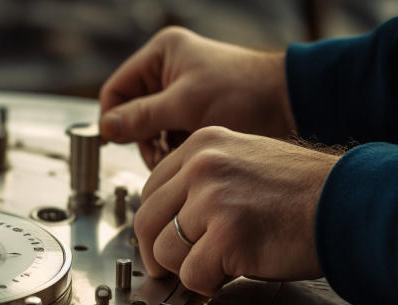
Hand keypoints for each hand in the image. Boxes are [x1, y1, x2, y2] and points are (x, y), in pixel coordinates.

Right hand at [99, 27, 295, 167]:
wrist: (290, 106)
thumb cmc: (245, 93)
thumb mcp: (185, 105)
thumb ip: (141, 117)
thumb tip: (106, 129)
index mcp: (161, 55)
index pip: (116, 91)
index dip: (115, 119)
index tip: (122, 142)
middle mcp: (167, 72)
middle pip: (130, 114)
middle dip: (142, 138)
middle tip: (159, 154)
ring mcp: (180, 95)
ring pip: (148, 130)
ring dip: (158, 148)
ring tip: (177, 156)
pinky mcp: (193, 115)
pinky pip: (167, 137)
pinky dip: (173, 151)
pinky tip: (188, 155)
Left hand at [134, 126, 337, 294]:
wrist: (351, 205)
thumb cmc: (305, 193)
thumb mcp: (245, 164)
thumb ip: (203, 182)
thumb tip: (168, 219)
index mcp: (203, 145)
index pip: (151, 190)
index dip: (158, 224)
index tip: (167, 240)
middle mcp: (203, 165)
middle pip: (146, 222)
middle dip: (158, 253)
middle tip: (175, 267)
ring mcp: (213, 198)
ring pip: (164, 252)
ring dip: (187, 268)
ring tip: (220, 263)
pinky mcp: (227, 233)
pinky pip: (192, 275)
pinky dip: (209, 283)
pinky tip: (235, 270)